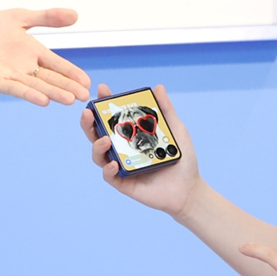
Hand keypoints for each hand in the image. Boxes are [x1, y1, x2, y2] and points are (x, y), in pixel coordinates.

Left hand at [0, 7, 89, 104]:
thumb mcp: (18, 17)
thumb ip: (45, 17)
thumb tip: (75, 15)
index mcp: (31, 51)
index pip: (57, 64)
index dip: (72, 72)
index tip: (87, 82)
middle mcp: (24, 67)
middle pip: (50, 78)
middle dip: (67, 86)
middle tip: (84, 95)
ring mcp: (11, 76)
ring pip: (37, 86)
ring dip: (53, 93)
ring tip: (69, 100)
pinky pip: (15, 88)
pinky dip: (29, 94)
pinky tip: (43, 101)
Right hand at [80, 83, 200, 212]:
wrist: (188, 188)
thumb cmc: (182, 159)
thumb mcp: (175, 130)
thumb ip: (166, 110)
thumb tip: (158, 87)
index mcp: (131, 134)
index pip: (113, 117)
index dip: (104, 103)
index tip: (101, 90)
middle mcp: (122, 148)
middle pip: (97, 134)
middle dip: (89, 122)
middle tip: (88, 112)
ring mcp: (121, 165)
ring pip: (99, 155)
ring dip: (97, 145)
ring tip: (105, 140)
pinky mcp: (123, 182)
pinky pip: (109, 176)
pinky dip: (108, 169)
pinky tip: (114, 163)